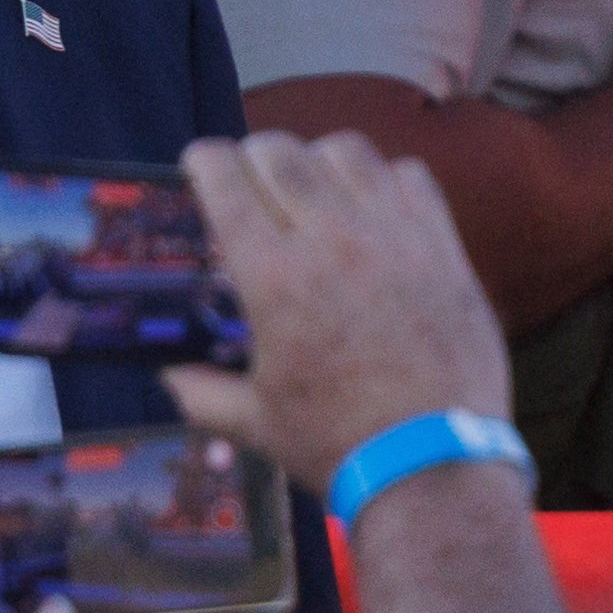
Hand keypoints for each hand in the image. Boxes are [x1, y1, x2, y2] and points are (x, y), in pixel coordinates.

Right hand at [165, 130, 508, 492]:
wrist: (432, 462)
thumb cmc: (335, 442)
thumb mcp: (254, 422)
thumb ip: (202, 392)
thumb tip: (171, 377)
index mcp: (273, 277)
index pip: (227, 179)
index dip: (204, 161)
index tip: (198, 165)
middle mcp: (331, 239)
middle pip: (281, 152)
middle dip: (252, 154)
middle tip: (249, 177)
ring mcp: (393, 236)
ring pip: (347, 151)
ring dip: (316, 158)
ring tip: (313, 184)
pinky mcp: (442, 246)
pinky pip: (411, 176)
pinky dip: (383, 177)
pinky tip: (374, 206)